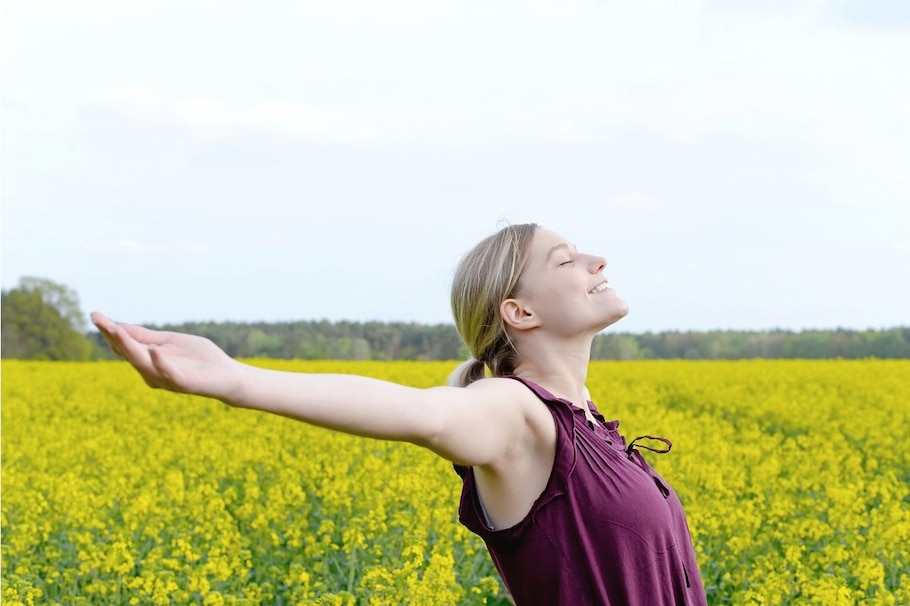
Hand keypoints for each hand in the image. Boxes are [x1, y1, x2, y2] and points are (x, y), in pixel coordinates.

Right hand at [91, 311, 242, 400]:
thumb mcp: (170, 341)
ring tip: (117, 329)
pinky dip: (161, 362)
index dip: (110, 331)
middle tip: (98, 320)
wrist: (228, 375)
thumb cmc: (199, 358)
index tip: (95, 315)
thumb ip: (147, 336)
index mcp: (149, 361)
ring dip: (129, 347)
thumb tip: (118, 326)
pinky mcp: (184, 383)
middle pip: (128, 354)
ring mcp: (167, 379)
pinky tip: (154, 349)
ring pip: (143, 363)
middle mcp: (152, 373)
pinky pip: (169, 373)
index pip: (125, 345)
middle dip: (113, 337)